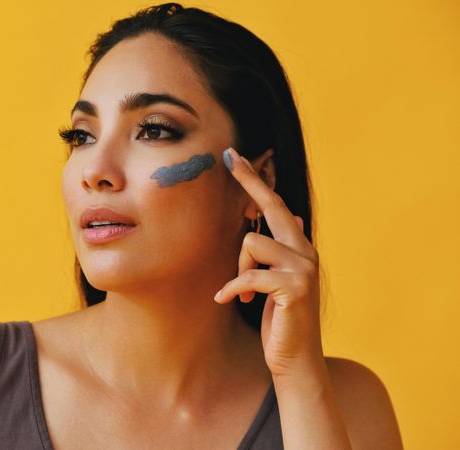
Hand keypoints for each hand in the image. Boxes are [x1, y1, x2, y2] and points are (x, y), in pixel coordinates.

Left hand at [213, 147, 323, 377]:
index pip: (276, 206)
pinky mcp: (294, 287)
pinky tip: (228, 301)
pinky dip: (233, 288)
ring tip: (243, 293)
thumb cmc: (281, 319)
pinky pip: (249, 275)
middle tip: (229, 158)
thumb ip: (279, 251)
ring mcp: (303, 268)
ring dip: (239, 269)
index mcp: (299, 248)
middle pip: (272, 206)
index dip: (257, 181)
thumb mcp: (277, 280)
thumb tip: (289, 215)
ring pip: (251, 243)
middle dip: (250, 181)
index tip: (237, 158)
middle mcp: (305, 251)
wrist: (296, 359)